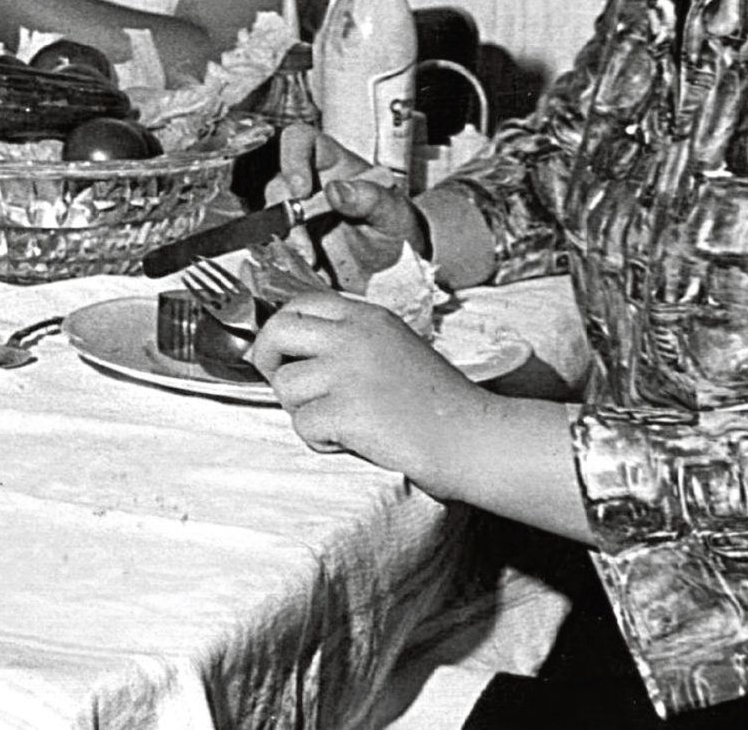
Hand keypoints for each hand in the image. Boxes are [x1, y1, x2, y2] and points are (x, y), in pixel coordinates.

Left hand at [248, 291, 495, 486]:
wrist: (477, 439)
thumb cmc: (443, 406)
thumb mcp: (396, 348)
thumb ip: (352, 342)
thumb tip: (299, 354)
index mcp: (368, 318)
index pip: (300, 304)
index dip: (282, 330)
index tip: (282, 353)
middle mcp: (354, 336)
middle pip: (277, 330)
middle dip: (269, 361)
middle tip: (290, 388)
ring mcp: (348, 370)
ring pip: (285, 385)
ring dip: (303, 410)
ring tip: (340, 423)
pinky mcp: (346, 409)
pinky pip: (302, 425)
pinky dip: (321, 441)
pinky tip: (352, 443)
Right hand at [274, 123, 417, 281]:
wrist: (397, 267)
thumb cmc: (397, 228)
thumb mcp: (394, 213)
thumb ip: (370, 198)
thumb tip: (336, 190)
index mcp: (332, 163)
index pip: (300, 140)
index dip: (292, 158)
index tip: (301, 190)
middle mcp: (309, 184)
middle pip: (277, 184)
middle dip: (285, 214)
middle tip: (305, 243)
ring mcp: (297, 213)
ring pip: (271, 217)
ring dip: (285, 241)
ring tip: (310, 261)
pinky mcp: (293, 240)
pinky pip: (276, 245)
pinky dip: (287, 259)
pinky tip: (309, 270)